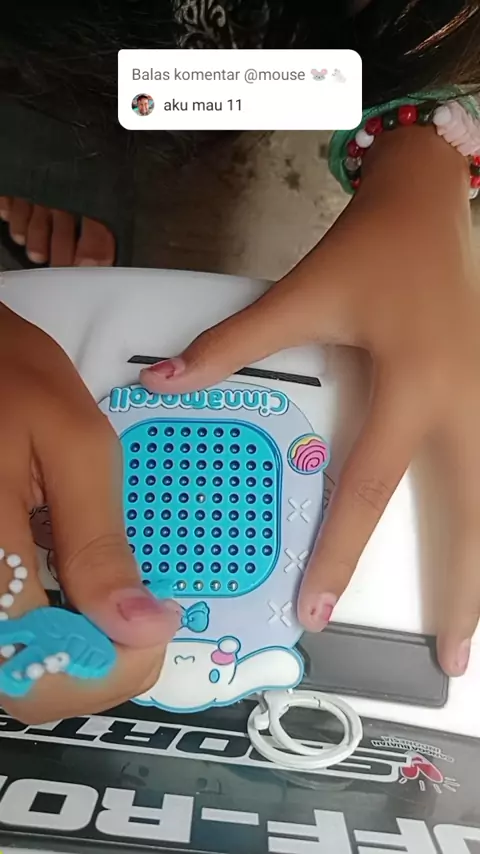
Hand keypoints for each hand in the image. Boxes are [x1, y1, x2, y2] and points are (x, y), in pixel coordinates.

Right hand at [0, 305, 179, 722]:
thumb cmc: (13, 379)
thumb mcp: (74, 446)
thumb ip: (100, 542)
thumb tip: (143, 629)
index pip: (37, 670)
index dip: (106, 672)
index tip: (153, 627)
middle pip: (19, 684)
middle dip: (92, 670)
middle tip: (139, 621)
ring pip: (10, 666)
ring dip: (70, 656)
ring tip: (111, 608)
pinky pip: (6, 631)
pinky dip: (47, 632)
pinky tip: (74, 595)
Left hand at [141, 125, 479, 678]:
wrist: (427, 206)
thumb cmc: (368, 251)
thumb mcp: (303, 295)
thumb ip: (233, 343)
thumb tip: (163, 379)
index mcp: (410, 387)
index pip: (370, 487)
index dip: (341, 553)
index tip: (319, 611)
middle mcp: (461, 405)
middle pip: (469, 513)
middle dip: (464, 592)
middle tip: (453, 660)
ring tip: (472, 627)